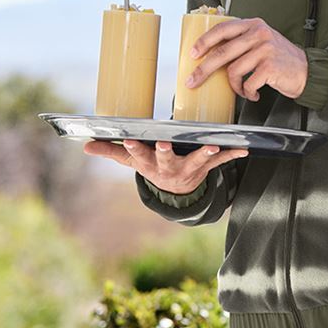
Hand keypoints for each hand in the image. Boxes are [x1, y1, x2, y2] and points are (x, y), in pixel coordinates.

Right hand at [82, 138, 247, 193]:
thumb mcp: (132, 160)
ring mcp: (189, 169)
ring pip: (196, 162)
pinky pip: (220, 162)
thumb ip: (111, 151)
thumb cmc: (152, 165)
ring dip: (204, 154)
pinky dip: (231, 155)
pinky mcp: (206, 167)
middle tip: (164, 144)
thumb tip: (84, 146)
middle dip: (165, 152)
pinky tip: (243, 149)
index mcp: (150, 164)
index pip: (139, 155)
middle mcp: (169, 169)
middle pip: (166, 160)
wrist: (177, 189)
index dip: (134, 147)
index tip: (130, 138)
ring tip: (212, 147)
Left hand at [186, 17, 307, 100]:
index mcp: (253, 25)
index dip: (204, 41)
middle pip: (222, 52)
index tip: (192, 53)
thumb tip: (211, 55)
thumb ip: (242, 42)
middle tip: (193, 81)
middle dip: (204, 69)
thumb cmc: (280, 59)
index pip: (222, 29)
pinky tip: (253, 93)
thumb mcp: (261, 42)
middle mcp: (259, 34)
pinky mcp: (270, 67)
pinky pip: (247, 83)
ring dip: (234, 85)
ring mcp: (265, 50)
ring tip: (241, 90)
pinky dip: (247, 92)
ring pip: (233, 70)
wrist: (306, 71)